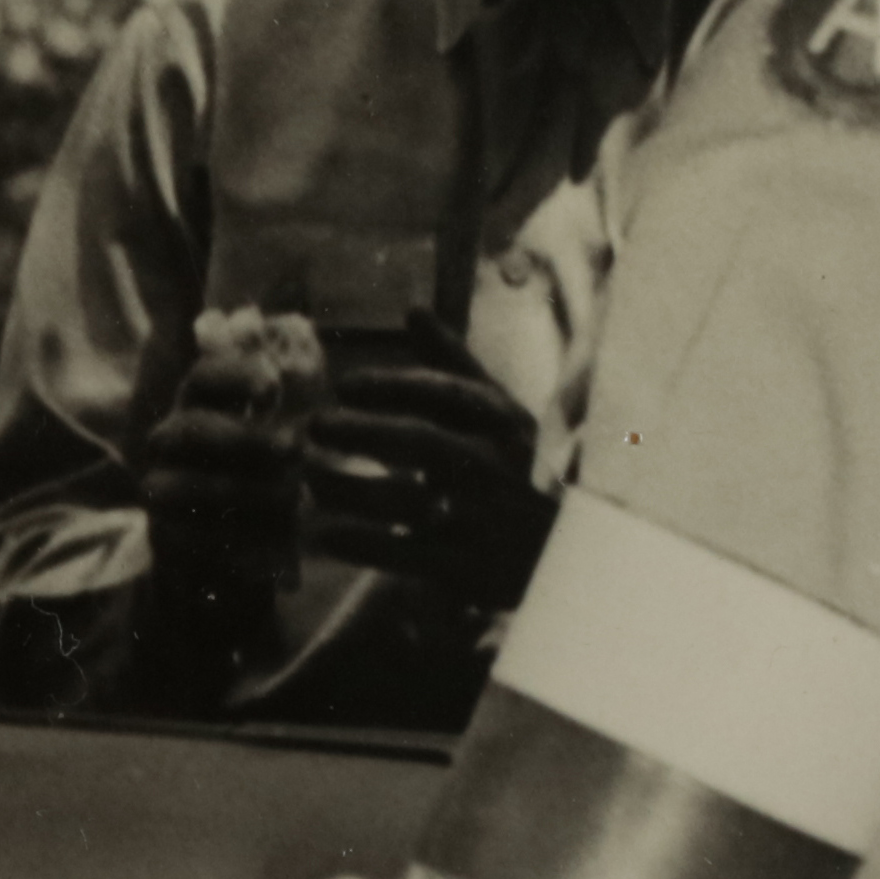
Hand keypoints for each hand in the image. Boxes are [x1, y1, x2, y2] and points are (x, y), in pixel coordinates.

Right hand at [126, 312, 313, 698]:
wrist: (241, 560)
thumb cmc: (270, 485)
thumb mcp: (289, 442)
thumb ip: (295, 397)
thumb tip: (306, 339)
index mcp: (204, 407)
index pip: (205, 374)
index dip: (234, 374)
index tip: (272, 388)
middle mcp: (174, 440)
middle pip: (191, 426)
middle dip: (244, 437)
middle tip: (294, 450)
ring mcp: (159, 488)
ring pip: (181, 483)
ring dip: (239, 490)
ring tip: (289, 499)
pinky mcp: (161, 536)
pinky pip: (181, 536)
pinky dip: (224, 540)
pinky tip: (264, 544)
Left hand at [293, 314, 557, 605]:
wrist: (569, 551)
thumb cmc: (521, 471)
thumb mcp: (500, 412)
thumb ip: (454, 364)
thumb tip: (413, 310)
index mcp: (502, 425)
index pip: (447, 394)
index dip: (393, 386)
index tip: (345, 385)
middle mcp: (493, 467)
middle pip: (421, 441)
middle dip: (362, 430)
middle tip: (315, 425)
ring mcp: (479, 519)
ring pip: (406, 498)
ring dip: (349, 488)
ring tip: (310, 478)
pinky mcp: (463, 568)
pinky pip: (402, 553)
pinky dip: (361, 542)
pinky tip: (327, 534)